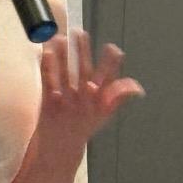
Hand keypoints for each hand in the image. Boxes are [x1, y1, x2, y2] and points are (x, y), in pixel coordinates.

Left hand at [37, 30, 143, 155]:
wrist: (61, 149)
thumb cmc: (84, 126)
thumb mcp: (105, 114)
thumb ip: (118, 97)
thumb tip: (137, 87)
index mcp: (100, 102)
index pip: (109, 79)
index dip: (111, 64)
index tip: (112, 48)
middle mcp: (84, 101)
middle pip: (84, 72)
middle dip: (83, 52)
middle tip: (80, 33)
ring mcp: (65, 102)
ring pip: (65, 74)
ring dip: (63, 55)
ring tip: (61, 37)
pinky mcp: (49, 104)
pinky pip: (48, 82)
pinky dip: (47, 67)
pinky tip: (45, 52)